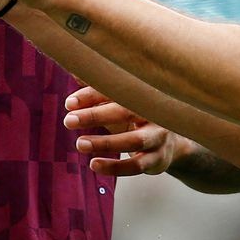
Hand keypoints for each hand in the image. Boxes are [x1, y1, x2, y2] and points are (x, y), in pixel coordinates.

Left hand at [64, 87, 181, 175]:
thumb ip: (99, 90)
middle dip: (95, 116)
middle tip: (69, 120)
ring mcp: (158, 137)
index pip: (116, 90)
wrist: (171, 144)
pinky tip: (94, 164)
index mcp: (143, 94)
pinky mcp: (157, 159)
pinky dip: (115, 167)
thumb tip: (75, 72)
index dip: (92, 95)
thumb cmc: (136, 118)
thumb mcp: (120, 103)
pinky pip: (136, 165)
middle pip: (125, 111)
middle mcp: (153, 113)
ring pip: (133, 140)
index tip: (69, 103)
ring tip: (80, 144)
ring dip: (105, 143)